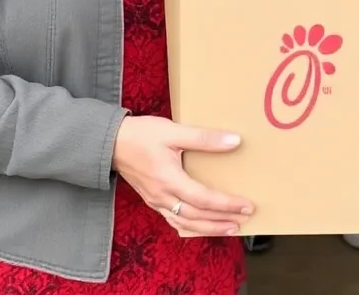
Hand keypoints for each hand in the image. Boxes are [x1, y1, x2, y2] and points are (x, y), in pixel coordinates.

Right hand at [113, 116, 253, 236]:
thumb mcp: (173, 131)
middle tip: (244, 219)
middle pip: (197, 217)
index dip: (227, 204)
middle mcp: (163, 196)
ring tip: (229, 227)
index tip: (246, 205)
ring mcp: (156, 201)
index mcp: (169, 180)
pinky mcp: (152, 200)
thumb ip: (204, 138)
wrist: (111, 143)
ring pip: (185, 223)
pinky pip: (174, 220)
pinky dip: (191, 226)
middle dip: (222, 220)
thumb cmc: (142, 135)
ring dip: (209, 228)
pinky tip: (201, 225)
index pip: (204, 199)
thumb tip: (234, 141)